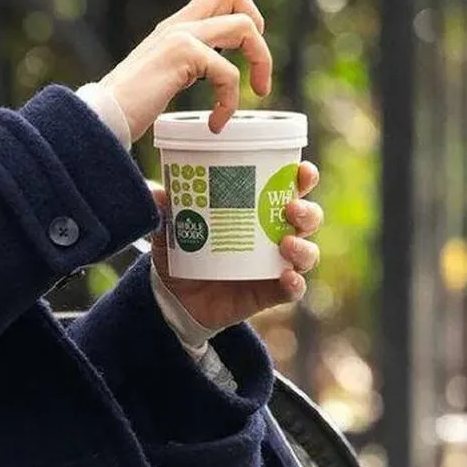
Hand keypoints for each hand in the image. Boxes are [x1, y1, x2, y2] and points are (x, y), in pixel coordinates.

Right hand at [99, 0, 272, 141]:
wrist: (103, 115)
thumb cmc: (129, 106)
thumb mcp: (163, 74)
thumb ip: (186, 64)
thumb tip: (214, 72)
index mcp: (175, 27)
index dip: (246, 13)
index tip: (246, 53)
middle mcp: (178, 24)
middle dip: (257, 25)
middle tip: (255, 65)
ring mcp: (180, 36)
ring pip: (244, 26)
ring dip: (261, 62)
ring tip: (250, 96)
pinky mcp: (182, 54)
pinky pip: (229, 71)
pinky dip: (229, 102)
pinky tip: (216, 123)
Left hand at [152, 161, 323, 330]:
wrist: (175, 296)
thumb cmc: (182, 250)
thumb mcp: (170, 227)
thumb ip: (165, 209)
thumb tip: (159, 192)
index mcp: (257, 209)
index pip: (290, 188)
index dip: (303, 178)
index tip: (302, 171)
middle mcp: (273, 235)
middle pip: (307, 218)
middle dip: (307, 211)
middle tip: (290, 208)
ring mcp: (274, 265)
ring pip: (307, 253)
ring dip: (304, 247)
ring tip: (286, 243)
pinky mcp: (269, 292)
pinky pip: (292, 289)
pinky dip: (294, 284)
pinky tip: (287, 277)